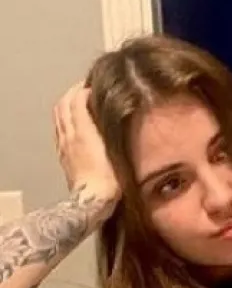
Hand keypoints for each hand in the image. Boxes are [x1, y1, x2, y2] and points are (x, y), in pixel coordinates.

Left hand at [53, 83, 119, 212]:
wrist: (92, 201)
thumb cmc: (109, 179)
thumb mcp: (116, 150)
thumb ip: (111, 129)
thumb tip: (113, 111)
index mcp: (83, 131)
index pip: (77, 99)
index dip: (85, 89)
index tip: (96, 86)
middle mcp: (70, 135)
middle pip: (63, 104)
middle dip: (73, 93)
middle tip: (86, 90)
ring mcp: (64, 145)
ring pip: (59, 117)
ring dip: (66, 105)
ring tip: (79, 103)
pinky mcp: (63, 156)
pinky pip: (59, 130)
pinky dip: (64, 120)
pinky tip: (73, 124)